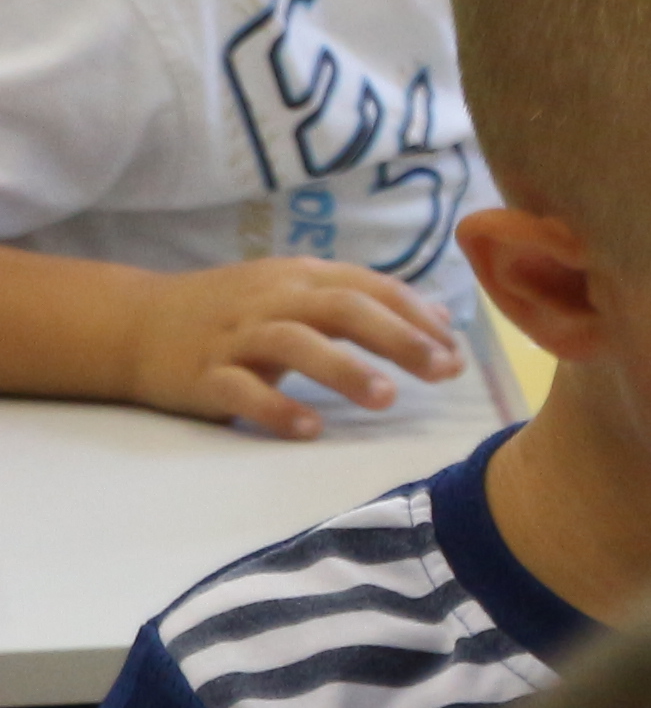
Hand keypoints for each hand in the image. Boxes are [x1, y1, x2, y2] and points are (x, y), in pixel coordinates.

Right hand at [124, 261, 463, 438]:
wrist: (137, 323)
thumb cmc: (236, 312)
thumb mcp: (297, 294)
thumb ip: (363, 303)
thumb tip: (438, 325)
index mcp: (301, 278)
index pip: (370, 288)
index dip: (417, 317)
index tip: (457, 351)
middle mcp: (272, 300)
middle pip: (342, 309)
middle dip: (398, 338)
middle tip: (443, 371)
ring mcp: (235, 336)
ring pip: (294, 344)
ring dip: (343, 369)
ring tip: (386, 398)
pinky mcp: (203, 375)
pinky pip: (242, 390)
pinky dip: (276, 408)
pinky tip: (310, 429)